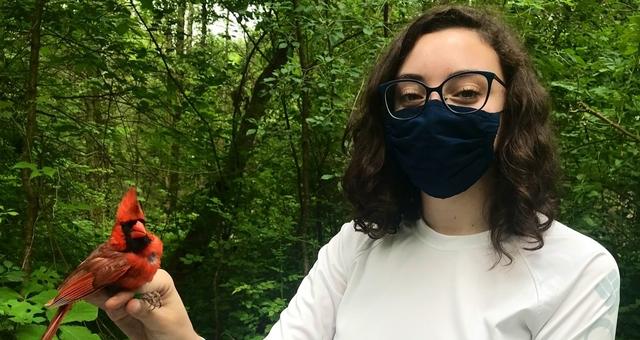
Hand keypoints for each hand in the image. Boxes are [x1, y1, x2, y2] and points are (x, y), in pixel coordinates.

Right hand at [85, 269, 200, 339]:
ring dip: (95, 285)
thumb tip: (130, 304)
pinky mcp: (119, 304)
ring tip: (78, 286)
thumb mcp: (163, 322)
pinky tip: (82, 294)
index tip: (112, 301)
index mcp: (159, 279)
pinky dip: (94, 297)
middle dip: (105, 279)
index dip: (125, 288)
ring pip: (110, 286)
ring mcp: (129, 292)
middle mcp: (142, 281)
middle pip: (122, 276)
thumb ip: (146, 312)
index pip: (139, 281)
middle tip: (88, 281)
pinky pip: (105, 299)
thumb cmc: (174, 330)